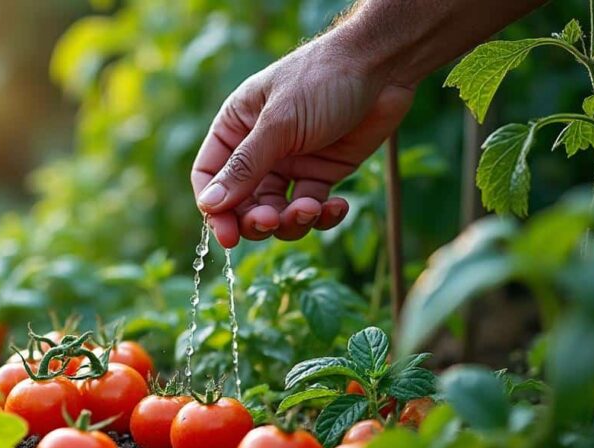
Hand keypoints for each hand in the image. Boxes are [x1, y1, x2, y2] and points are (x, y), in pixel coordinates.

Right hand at [191, 35, 414, 247]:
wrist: (383, 66)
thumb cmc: (323, 79)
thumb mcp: (279, 123)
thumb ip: (245, 166)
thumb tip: (210, 205)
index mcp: (235, 128)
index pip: (210, 177)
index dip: (215, 209)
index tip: (228, 236)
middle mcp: (258, 149)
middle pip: (242, 204)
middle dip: (257, 220)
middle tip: (272, 222)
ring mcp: (290, 164)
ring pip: (277, 212)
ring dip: (292, 221)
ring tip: (311, 208)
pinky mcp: (322, 174)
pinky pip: (313, 208)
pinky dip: (323, 216)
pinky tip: (337, 205)